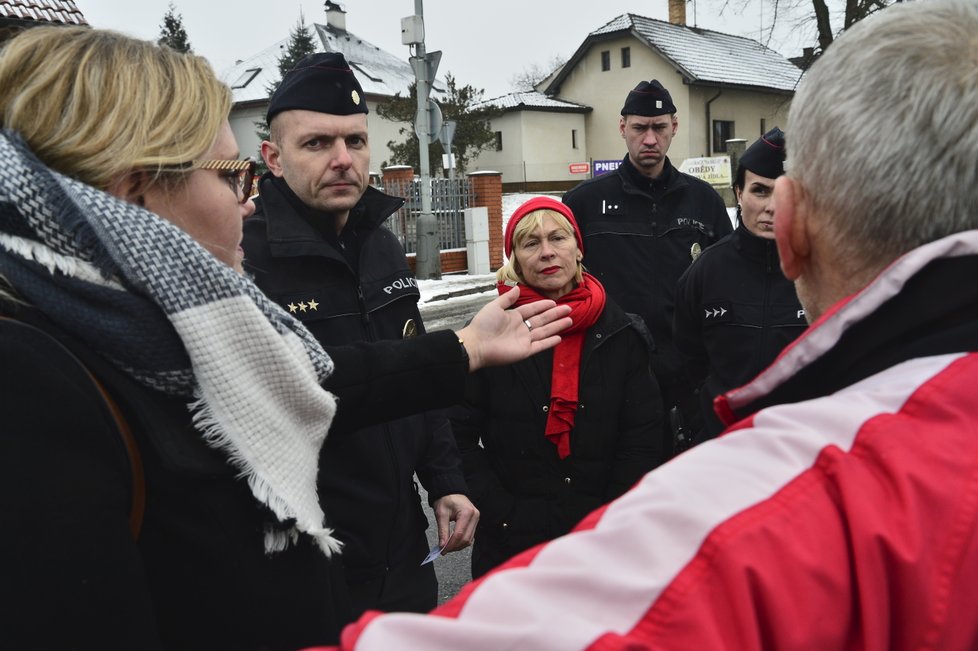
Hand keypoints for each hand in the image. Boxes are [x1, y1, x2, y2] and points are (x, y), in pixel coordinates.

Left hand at [433, 493, 478, 552]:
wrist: (450, 491)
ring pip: (469, 539)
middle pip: (466, 539)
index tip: (442, 550)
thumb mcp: (441, 514)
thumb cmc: (446, 499)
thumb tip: (442, 545)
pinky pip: (470, 536)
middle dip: (454, 547)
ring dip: (458, 545)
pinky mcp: (474, 522)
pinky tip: (453, 542)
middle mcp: (474, 516)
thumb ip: (442, 531)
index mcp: (467, 513)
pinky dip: (461, 541)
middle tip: (443, 550)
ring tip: (447, 546)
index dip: (450, 545)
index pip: (459, 534)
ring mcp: (476, 519)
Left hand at [457, 286, 571, 370]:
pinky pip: (540, 345)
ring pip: (544, 331)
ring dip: (556, 326)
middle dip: (555, 315)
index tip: (554, 302)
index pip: (532, 310)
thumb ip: (507, 298)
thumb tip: (517, 287)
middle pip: (542, 320)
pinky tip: (559, 337)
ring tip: (569, 320)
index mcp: (513, 317)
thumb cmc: (482, 325)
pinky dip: (549, 342)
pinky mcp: (525, 351)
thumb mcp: (495, 306)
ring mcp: (524, 340)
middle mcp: (520, 328)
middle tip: (568, 309)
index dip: (543, 306)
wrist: (477, 345)